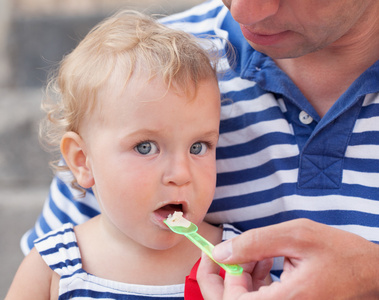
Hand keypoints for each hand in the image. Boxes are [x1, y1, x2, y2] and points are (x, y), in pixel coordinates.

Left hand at [197, 219, 378, 299]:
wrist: (371, 272)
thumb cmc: (341, 253)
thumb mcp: (296, 236)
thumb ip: (254, 243)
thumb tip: (220, 252)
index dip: (211, 277)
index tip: (209, 253)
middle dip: (224, 276)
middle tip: (224, 251)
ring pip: (246, 298)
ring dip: (242, 274)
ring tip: (257, 251)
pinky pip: (261, 297)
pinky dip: (255, 278)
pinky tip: (266, 259)